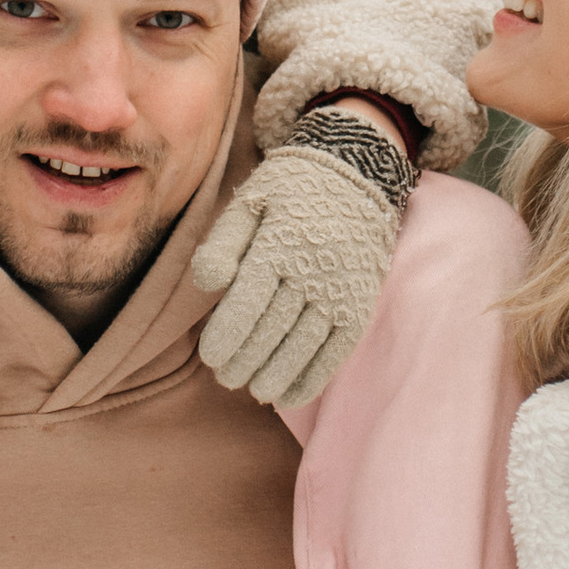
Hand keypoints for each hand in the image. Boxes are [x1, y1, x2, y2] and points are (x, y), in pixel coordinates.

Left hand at [192, 135, 399, 403]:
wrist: (356, 173)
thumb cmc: (290, 189)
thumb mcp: (250, 202)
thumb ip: (223, 243)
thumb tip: (207, 283)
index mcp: (279, 244)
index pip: (249, 301)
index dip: (228, 335)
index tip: (211, 358)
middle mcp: (313, 270)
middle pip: (274, 329)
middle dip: (246, 360)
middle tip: (226, 379)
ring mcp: (341, 289)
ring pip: (304, 344)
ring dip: (276, 374)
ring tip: (254, 389)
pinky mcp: (360, 302)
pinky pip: (337, 349)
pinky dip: (313, 377)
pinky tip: (288, 395)